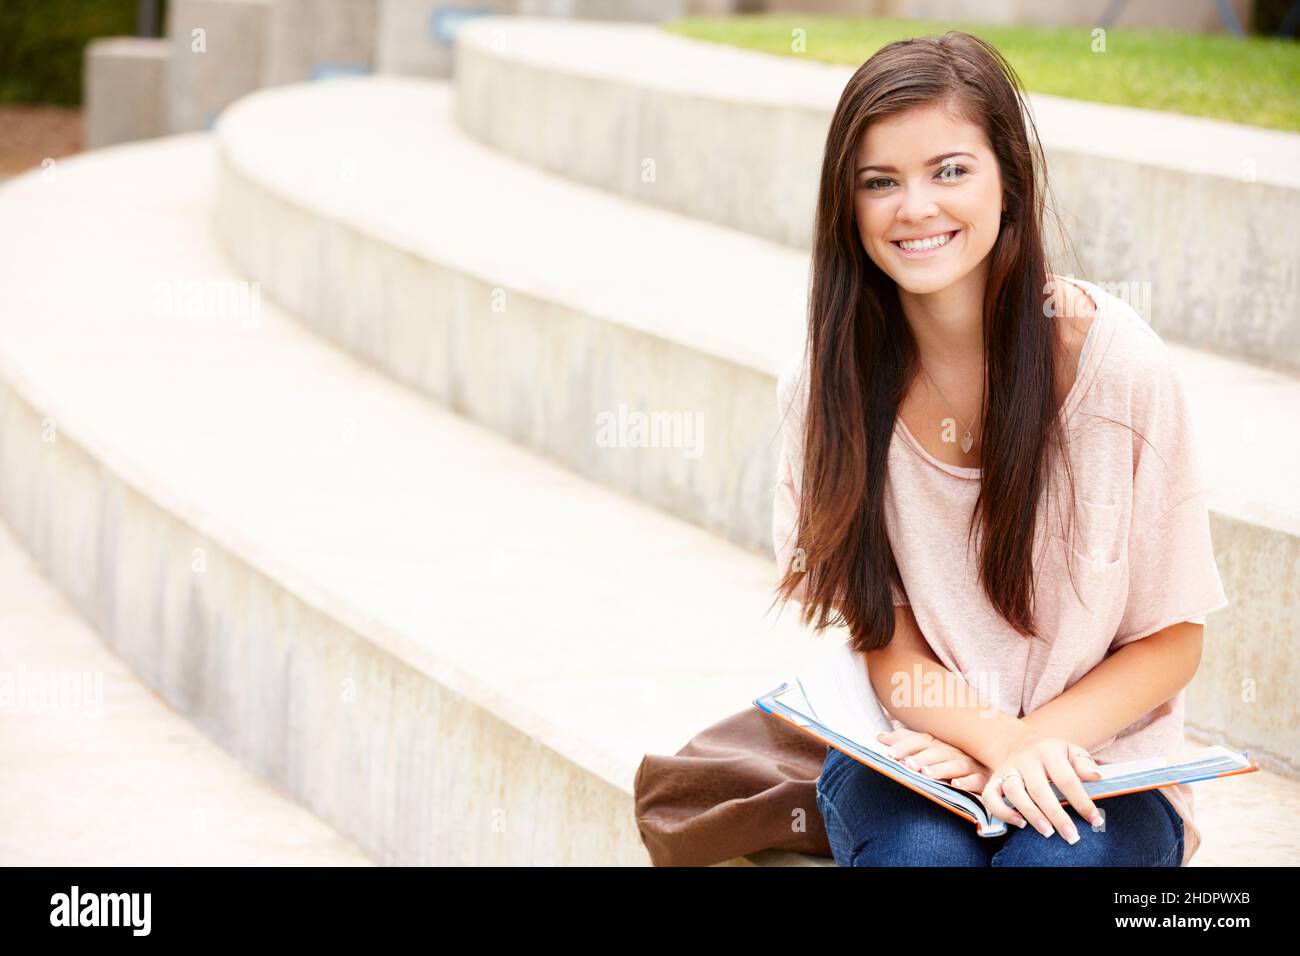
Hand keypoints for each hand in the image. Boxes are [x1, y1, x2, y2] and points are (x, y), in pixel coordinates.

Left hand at [876, 728, 990, 793]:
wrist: (989, 766)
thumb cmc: (951, 760)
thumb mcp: (929, 751)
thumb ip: (905, 742)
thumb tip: (878, 736)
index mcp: (938, 744)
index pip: (920, 740)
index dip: (904, 745)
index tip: (889, 753)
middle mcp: (953, 751)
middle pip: (935, 752)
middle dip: (920, 758)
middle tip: (907, 765)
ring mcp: (969, 764)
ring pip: (954, 765)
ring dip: (940, 769)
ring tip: (926, 774)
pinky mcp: (983, 778)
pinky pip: (977, 780)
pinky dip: (967, 782)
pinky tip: (956, 785)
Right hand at [981, 735, 1103, 842]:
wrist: (1020, 743)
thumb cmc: (1053, 754)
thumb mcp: (1071, 751)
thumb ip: (1084, 763)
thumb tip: (1095, 777)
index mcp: (1048, 751)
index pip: (1066, 779)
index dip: (1081, 801)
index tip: (1095, 820)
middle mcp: (1025, 760)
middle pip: (1039, 789)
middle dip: (1057, 816)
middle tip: (1072, 836)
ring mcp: (1008, 769)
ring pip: (1014, 792)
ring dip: (1031, 814)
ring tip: (1047, 832)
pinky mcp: (994, 780)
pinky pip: (991, 797)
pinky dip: (1002, 812)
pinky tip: (1020, 823)